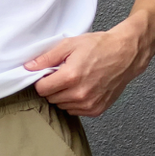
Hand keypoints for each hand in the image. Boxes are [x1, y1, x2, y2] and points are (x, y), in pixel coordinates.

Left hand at [24, 24, 150, 116]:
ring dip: (63, 96)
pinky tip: (83, 88)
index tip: (49, 74)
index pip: (41, 89)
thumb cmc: (100, 46)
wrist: (126, 54)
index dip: (42, 81)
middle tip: (64, 75)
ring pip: (62, 106)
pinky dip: (74, 102)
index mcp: (70, 76)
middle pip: (51, 98)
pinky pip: (74, 111)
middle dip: (53, 87)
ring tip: (75, 80)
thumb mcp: (70, 44)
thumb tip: (28, 67)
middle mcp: (79, 94)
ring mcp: (88, 104)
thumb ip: (47, 57)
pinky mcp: (95, 110)